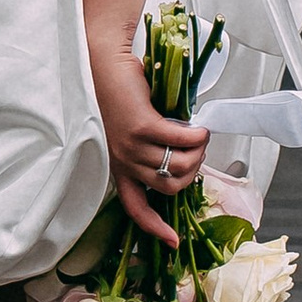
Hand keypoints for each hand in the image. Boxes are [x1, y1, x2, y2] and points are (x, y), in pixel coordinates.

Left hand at [89, 44, 209, 243]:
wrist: (102, 60)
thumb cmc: (118, 91)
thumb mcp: (132, 130)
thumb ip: (151, 148)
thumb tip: (185, 157)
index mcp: (117, 166)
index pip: (135, 208)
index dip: (155, 228)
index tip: (173, 241)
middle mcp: (122, 161)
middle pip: (170, 189)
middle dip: (193, 174)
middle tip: (198, 152)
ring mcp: (130, 145)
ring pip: (179, 167)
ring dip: (199, 153)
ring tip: (200, 136)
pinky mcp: (141, 126)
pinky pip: (182, 141)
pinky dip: (197, 136)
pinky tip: (200, 127)